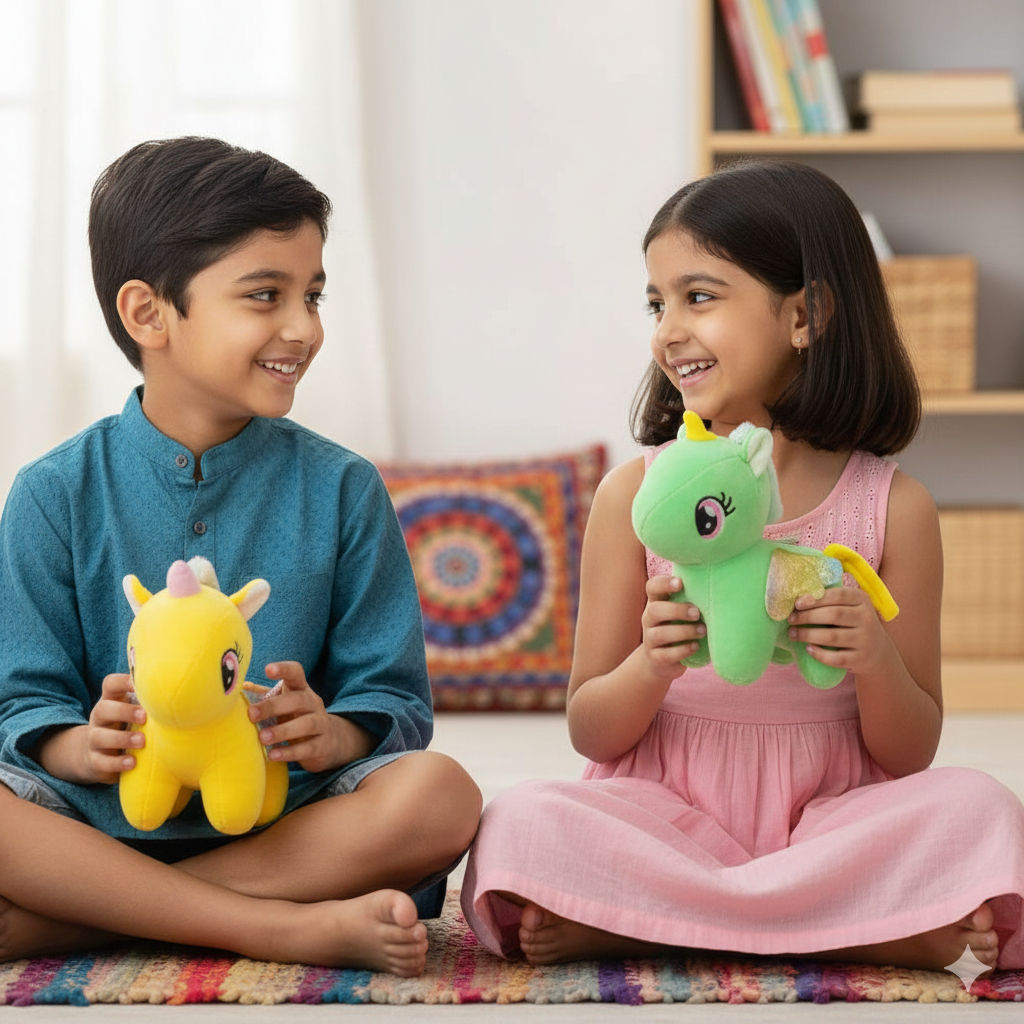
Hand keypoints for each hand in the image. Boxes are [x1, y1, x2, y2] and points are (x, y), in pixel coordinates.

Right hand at [38, 672, 146, 784]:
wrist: (99, 757)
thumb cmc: (128, 726)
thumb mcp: (136, 711)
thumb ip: (150, 702)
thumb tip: (183, 693)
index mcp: (112, 701)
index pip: (111, 684)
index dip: (123, 682)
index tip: (139, 685)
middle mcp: (100, 718)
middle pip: (103, 709)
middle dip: (124, 711)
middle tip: (144, 716)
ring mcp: (95, 740)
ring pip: (99, 736)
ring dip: (122, 738)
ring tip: (142, 741)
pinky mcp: (96, 761)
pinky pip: (102, 762)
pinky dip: (117, 763)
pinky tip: (132, 762)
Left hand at [247, 661, 373, 772]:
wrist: (331, 741)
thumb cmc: (298, 718)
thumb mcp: (284, 704)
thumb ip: (265, 695)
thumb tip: (242, 686)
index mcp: (301, 689)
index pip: (296, 673)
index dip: (284, 669)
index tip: (268, 670)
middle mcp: (313, 703)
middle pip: (298, 699)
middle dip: (274, 706)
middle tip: (252, 715)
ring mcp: (321, 724)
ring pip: (307, 724)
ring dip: (283, 731)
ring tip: (263, 738)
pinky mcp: (323, 746)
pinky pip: (308, 748)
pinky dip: (290, 752)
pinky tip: (273, 755)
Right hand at [639, 575, 704, 679]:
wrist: (662, 660)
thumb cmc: (679, 627)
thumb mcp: (681, 611)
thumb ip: (693, 598)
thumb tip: (723, 583)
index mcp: (657, 602)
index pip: (652, 587)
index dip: (664, 583)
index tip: (681, 583)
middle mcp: (649, 619)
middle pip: (655, 610)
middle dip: (677, 610)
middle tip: (697, 613)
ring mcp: (650, 639)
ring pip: (660, 634)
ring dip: (683, 631)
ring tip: (702, 631)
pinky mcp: (655, 657)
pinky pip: (665, 654)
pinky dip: (682, 650)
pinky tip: (696, 646)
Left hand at [788, 585, 894, 675]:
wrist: (878, 651)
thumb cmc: (854, 623)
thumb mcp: (850, 606)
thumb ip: (831, 599)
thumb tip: (799, 598)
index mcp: (862, 600)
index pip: (838, 595)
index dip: (816, 599)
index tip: (797, 604)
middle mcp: (866, 618)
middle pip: (833, 615)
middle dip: (807, 617)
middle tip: (791, 620)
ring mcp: (865, 640)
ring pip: (832, 636)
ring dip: (807, 635)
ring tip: (793, 634)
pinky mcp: (860, 659)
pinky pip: (836, 658)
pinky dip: (819, 654)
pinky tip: (808, 649)